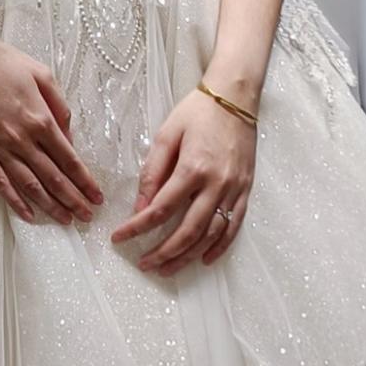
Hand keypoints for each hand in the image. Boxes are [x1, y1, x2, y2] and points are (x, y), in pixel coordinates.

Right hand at [0, 23, 104, 225]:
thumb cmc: (2, 62)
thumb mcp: (41, 74)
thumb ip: (59, 107)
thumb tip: (68, 136)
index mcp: (41, 119)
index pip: (69, 160)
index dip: (85, 181)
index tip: (97, 196)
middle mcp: (22, 139)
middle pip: (53, 178)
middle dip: (73, 200)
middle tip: (87, 216)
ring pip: (30, 186)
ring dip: (50, 206)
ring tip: (66, 219)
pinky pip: (0, 182)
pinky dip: (15, 202)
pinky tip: (29, 215)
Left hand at [110, 85, 254, 272]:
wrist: (236, 98)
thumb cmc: (197, 112)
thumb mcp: (166, 135)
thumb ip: (152, 172)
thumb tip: (140, 207)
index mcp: (192, 168)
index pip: (160, 209)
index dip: (137, 228)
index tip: (119, 239)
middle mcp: (216, 184)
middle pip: (187, 231)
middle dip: (163, 253)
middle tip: (144, 264)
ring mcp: (234, 190)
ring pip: (210, 235)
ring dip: (188, 256)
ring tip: (167, 268)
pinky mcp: (246, 190)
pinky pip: (233, 226)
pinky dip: (219, 247)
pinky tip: (203, 259)